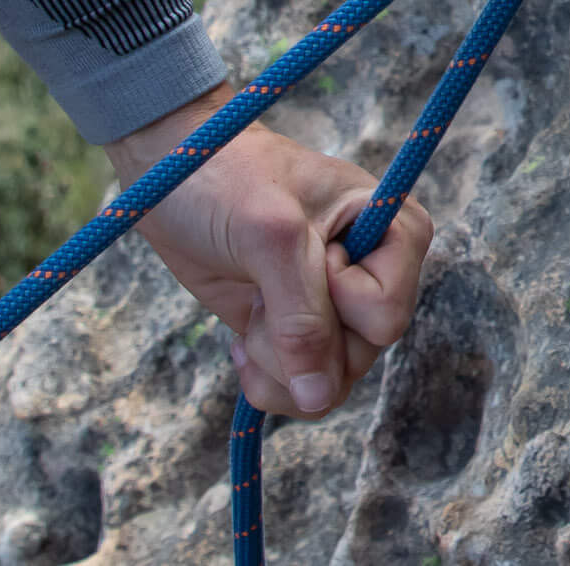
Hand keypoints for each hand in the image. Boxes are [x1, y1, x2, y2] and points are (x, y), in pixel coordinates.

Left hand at [102, 81, 432, 419]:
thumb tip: (320, 395)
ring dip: (276, 359)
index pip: (387, 315)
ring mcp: (338, 306)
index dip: (336, 300)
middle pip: (361, 355)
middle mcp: (376, 272)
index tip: (303, 251)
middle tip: (265, 282)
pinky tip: (242, 338)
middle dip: (298, 337)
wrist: (175, 174)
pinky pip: (304, 391)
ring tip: (252, 303)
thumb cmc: (227, 177)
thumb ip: (301, 315)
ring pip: (331, 382)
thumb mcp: (268, 236)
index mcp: (394, 231)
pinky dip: (266, 377)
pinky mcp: (299, 331)